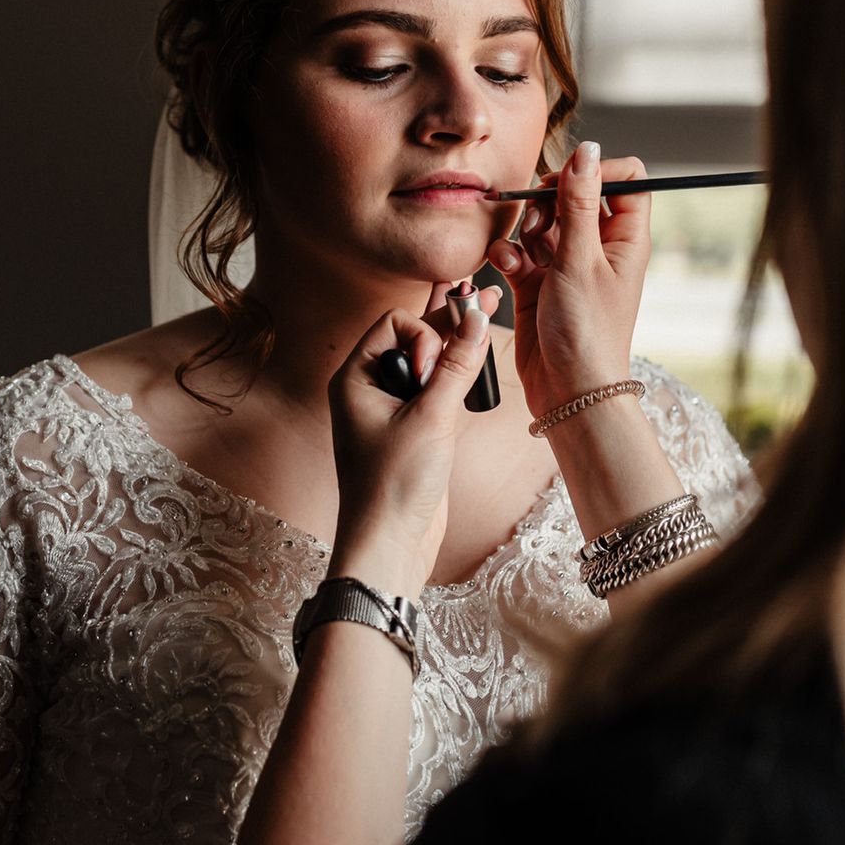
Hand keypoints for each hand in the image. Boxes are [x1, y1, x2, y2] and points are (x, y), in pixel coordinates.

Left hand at [326, 288, 496, 596]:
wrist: (390, 544)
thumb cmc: (394, 484)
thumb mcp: (431, 418)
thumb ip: (456, 365)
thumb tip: (477, 318)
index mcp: (355, 378)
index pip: (395, 323)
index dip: (423, 336)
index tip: (432, 373)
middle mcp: (368, 388)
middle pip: (414, 338)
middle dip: (449, 326)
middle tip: (490, 300)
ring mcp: (390, 410)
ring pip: (428, 364)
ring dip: (455, 349)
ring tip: (488, 325)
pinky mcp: (411, 430)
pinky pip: (433, 390)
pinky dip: (454, 377)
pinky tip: (476, 361)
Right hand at [487, 140, 649, 418]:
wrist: (569, 392)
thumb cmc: (588, 334)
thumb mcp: (581, 260)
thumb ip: (579, 203)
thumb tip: (588, 151)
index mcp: (626, 239)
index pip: (625, 180)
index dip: (596, 172)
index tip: (568, 181)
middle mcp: (598, 248)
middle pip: (574, 197)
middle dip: (549, 202)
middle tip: (539, 222)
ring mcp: (567, 266)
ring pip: (543, 224)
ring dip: (526, 230)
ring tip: (524, 251)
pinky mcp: (538, 285)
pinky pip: (521, 253)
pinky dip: (510, 255)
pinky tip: (507, 267)